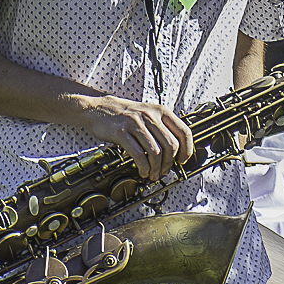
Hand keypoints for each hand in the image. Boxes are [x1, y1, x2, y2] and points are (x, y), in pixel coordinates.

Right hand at [73, 94, 195, 180]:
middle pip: (170, 145)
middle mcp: (149, 115)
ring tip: (154, 174)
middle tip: (165, 171)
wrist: (96, 108)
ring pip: (156, 152)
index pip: (183, 132)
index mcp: (160, 111)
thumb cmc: (123, 114)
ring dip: (157, 168)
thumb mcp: (147, 113)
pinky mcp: (121, 132)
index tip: (182, 160)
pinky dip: (144, 167)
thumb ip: (161, 127)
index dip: (186, 149)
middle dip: (170, 163)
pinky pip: (138, 154)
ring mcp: (135, 123)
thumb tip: (175, 150)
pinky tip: (143, 171)